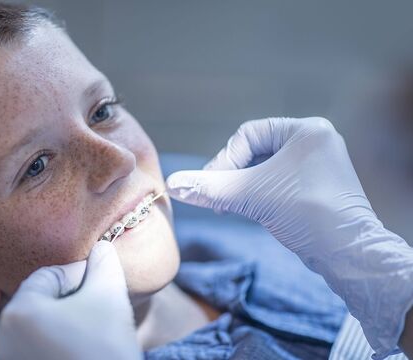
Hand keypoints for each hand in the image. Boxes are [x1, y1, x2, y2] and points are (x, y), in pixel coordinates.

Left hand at [0, 241, 141, 359]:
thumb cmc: (105, 349)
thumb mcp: (109, 297)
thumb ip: (103, 264)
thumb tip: (103, 247)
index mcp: (16, 313)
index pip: (48, 276)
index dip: (79, 274)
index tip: (101, 282)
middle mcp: (1, 339)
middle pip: (41, 300)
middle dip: (71, 297)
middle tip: (99, 304)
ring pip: (40, 324)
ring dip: (65, 319)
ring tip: (92, 326)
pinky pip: (37, 347)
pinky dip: (58, 340)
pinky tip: (82, 347)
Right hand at [166, 117, 412, 357]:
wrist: (349, 253)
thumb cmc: (305, 213)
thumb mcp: (250, 195)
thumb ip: (209, 187)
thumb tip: (171, 184)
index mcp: (306, 130)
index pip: (247, 135)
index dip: (225, 160)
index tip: (216, 187)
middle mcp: (314, 140)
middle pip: (254, 150)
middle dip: (234, 174)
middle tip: (221, 198)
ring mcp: (317, 163)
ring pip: (263, 167)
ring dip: (243, 186)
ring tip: (233, 206)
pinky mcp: (316, 185)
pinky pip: (277, 180)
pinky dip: (259, 193)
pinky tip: (250, 209)